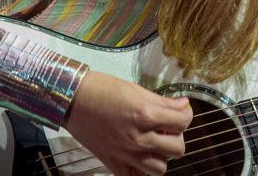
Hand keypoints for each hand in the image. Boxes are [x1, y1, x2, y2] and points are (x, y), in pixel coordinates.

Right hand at [61, 70, 193, 174]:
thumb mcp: (136, 89)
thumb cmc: (102, 89)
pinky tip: (139, 157)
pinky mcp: (113, 163)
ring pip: (160, 168)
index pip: (183, 121)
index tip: (181, 110)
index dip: (186, 114)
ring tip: (154, 143)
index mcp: (145, 114)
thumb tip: (183, 105)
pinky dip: (140, 170)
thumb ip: (162, 101)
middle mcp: (138, 138)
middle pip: (177, 148)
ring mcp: (125, 154)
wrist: (72, 99)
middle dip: (176, 136)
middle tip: (167, 126)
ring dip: (161, 156)